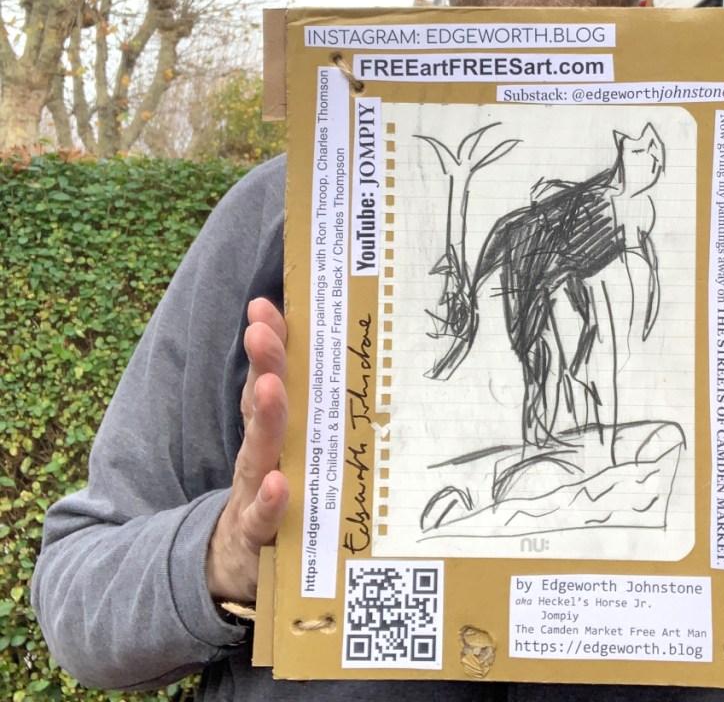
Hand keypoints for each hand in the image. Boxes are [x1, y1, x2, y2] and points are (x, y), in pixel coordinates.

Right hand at [206, 298, 288, 604]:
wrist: (232, 568)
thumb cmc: (277, 496)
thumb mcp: (292, 451)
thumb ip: (309, 410)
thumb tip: (341, 357)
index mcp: (272, 431)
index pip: (268, 378)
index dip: (269, 342)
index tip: (264, 306)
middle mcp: (260, 454)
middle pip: (262, 404)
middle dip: (265, 366)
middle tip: (262, 330)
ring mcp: (254, 493)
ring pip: (259, 451)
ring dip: (265, 418)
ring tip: (269, 387)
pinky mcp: (256, 537)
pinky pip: (263, 518)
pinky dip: (269, 501)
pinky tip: (276, 484)